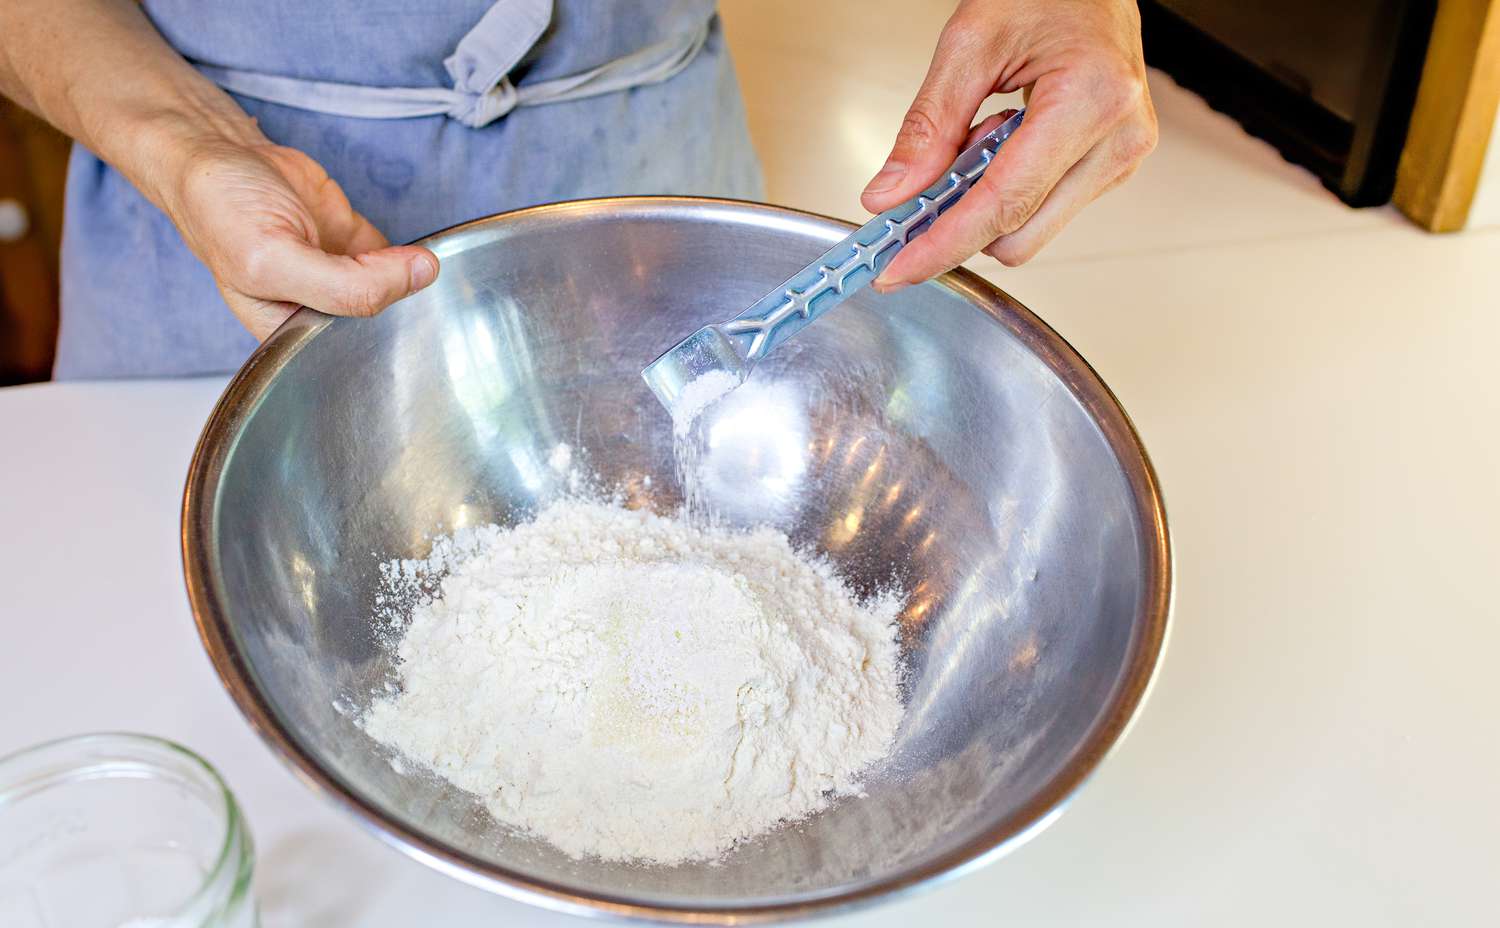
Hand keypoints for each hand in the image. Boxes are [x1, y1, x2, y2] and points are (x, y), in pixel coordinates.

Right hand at [161, 137, 437, 338]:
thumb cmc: (221, 209)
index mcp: (288, 332)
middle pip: (379, 321)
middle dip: (404, 302)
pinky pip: (397, 257)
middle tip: (418, 276)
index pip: (352, 350)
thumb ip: (346, 283)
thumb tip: (422, 274)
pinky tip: (416, 249)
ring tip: (420, 261)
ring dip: (412, 276)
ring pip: (394, 288)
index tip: (405, 304)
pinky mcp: (354, 241)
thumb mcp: (273, 259)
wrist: (218, 149)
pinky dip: (410, 252)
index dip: (384, 333)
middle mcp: (317, 309)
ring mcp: (339, 273)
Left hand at [862, 0, 1156, 289]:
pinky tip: (1003, 144)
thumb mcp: (970, 43)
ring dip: (987, 203)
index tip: (899, 269)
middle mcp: (1118, 137)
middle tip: (922, 188)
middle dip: (961, 224)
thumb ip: (928, 126)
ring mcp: (1122, 156)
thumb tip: (890, 195)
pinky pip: (1046, 210)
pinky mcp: (1114, 166)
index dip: (944, 245)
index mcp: (1091, 99)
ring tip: (979, 139)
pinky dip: (1009, 191)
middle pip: (1019, 235)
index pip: (1003, 204)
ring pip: (1031, 231)